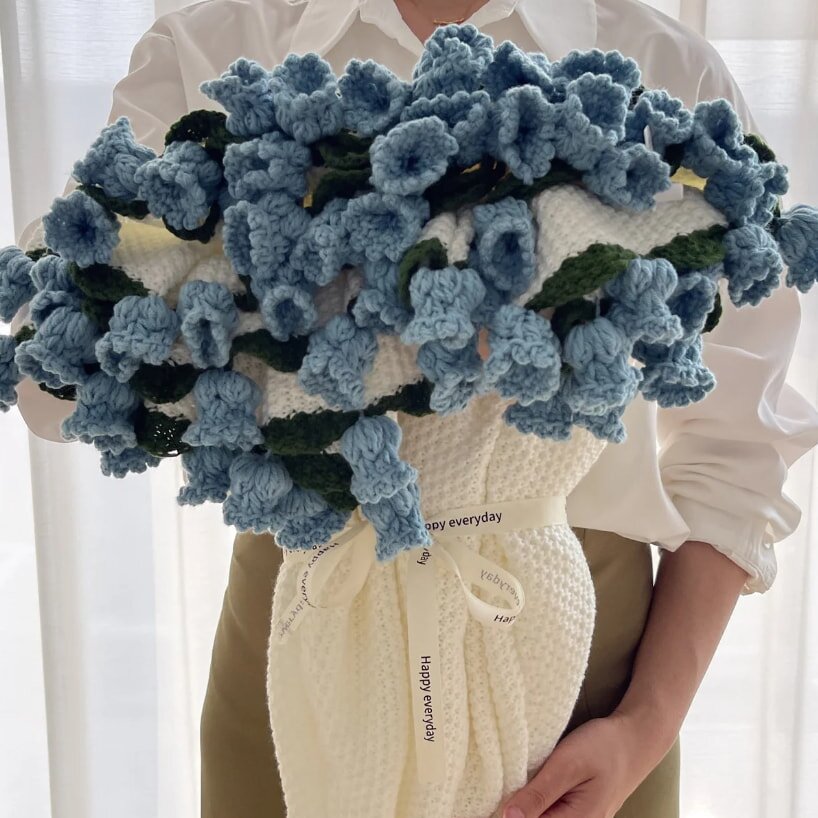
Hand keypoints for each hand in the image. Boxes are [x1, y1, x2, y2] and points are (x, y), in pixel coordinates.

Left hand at [500, 709, 673, 817]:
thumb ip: (538, 794)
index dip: (510, 812)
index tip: (496, 796)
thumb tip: (507, 817)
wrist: (636, 738)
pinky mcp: (579, 810)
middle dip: (518, 809)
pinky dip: (538, 800)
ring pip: (542, 816)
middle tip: (508, 785)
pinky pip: (551, 811)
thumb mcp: (567, 764)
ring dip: (528, 804)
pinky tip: (532, 783)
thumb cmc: (604, 747)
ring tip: (520, 780)